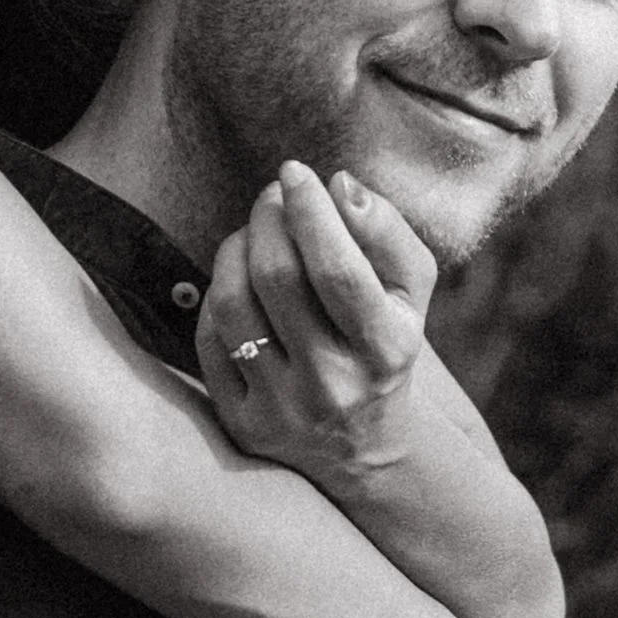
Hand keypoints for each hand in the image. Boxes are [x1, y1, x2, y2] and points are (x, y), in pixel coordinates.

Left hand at [197, 162, 437, 488]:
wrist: (364, 446)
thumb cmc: (384, 344)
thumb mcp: (408, 292)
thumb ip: (387, 233)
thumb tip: (340, 184)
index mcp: (387, 349)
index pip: (337, 270)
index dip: (309, 211)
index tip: (294, 171)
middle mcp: (334, 385)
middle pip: (277, 278)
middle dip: (268, 217)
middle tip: (273, 194)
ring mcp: (283, 409)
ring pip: (234, 303)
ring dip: (236, 247)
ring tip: (254, 233)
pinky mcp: (242, 424)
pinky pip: (209, 337)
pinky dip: (217, 295)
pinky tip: (238, 282)